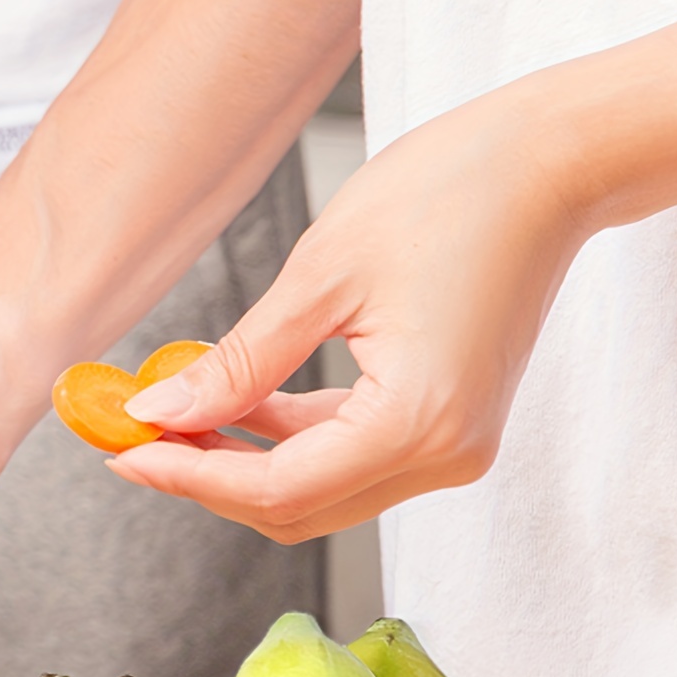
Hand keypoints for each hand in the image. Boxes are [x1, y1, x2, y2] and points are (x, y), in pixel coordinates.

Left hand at [110, 79, 591, 540]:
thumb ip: (240, 362)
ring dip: (250, 465)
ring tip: (181, 417)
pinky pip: (355, 461)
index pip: (279, 488)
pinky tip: (245, 406)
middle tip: (140, 440)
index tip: (124, 455)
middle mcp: (444, 458)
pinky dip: (297, 443)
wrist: (552, 166)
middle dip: (214, 481)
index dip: (193, 479)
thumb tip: (161, 414)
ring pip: (324, 494)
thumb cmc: (452, 191)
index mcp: (417, 424)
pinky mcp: (453, 432)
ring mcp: (455, 451)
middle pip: (300, 510)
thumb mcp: (323, 275)